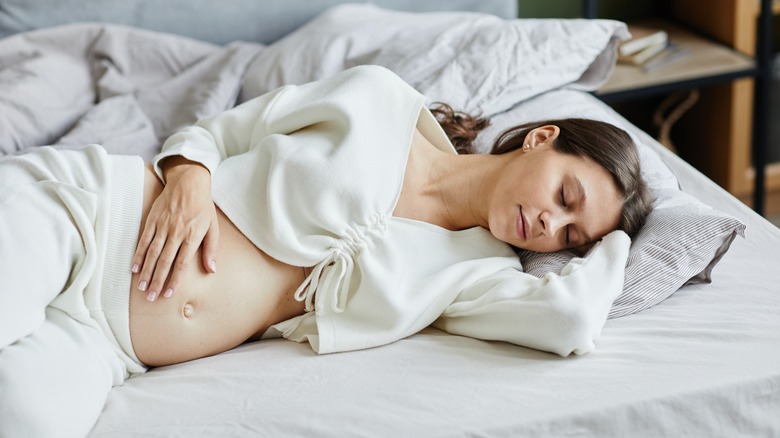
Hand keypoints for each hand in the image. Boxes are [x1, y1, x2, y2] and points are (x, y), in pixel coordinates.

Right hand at [131, 157, 218, 300]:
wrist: (189, 182)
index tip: (168, 294)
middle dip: (157, 280)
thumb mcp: (213, 227)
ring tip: (141, 287)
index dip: (175, 280)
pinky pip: (143, 240)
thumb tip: (211, 270)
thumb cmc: (203, 207)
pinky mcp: (152, 220)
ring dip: (146, 271)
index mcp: (192, 236)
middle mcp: (176, 233)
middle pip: (165, 261)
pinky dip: (138, 254)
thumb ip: (211, 249)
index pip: (182, 263)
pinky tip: (133, 267)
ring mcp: (162, 226)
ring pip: (152, 253)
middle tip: (151, 297)